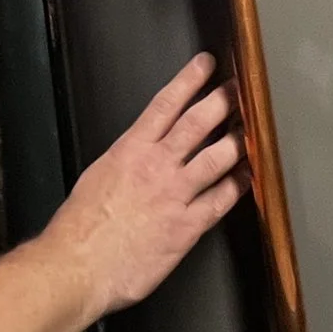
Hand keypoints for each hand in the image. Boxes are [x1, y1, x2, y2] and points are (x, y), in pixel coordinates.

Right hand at [42, 54, 241, 318]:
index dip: (188, 81)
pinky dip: (238, 186)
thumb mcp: (97, 177)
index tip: (205, 65)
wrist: (79, 266)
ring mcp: (175, 195)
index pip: (165, 105)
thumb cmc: (79, 227)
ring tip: (253, 128)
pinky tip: (249, 177)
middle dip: (222, 102)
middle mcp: (157, 166)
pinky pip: (221, 201)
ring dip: (238, 141)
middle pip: (198, 124)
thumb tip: (136, 156)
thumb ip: (123, 163)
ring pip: (217, 158)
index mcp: (130, 150)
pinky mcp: (187, 227)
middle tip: (240, 88)